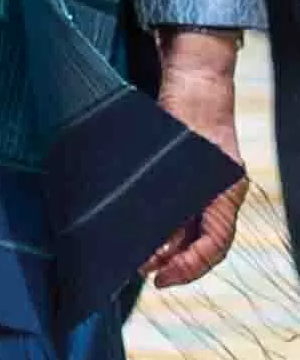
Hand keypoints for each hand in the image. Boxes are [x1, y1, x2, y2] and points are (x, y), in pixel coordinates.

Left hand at [146, 30, 247, 288]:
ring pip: (190, 230)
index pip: (214, 244)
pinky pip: (182, 213)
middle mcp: (220, 195)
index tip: (158, 279)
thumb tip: (154, 243)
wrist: (195, 81)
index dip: (188, 267)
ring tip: (134, 256)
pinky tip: (139, 231)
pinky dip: (163, 227)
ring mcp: (208, 188)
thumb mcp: (173, 157)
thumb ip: (165, 198)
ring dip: (164, 247)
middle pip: (202, 243)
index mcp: (225, 193)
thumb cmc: (185, 112)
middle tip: (138, 270)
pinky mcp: (192, 180)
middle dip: (171, 262)